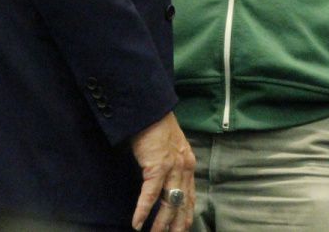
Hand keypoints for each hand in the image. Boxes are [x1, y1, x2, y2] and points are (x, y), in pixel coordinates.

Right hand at [129, 112, 195, 230]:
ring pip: (168, 204)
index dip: (186, 215)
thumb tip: (166, 182)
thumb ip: (173, 164)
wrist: (149, 109)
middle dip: (176, 225)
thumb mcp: (171, 147)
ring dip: (160, 224)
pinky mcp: (157, 166)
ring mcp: (172, 168)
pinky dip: (143, 211)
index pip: (190, 196)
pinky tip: (137, 223)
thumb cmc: (156, 126)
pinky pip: (150, 195)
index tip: (182, 229)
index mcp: (189, 164)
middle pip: (182, 204)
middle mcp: (185, 168)